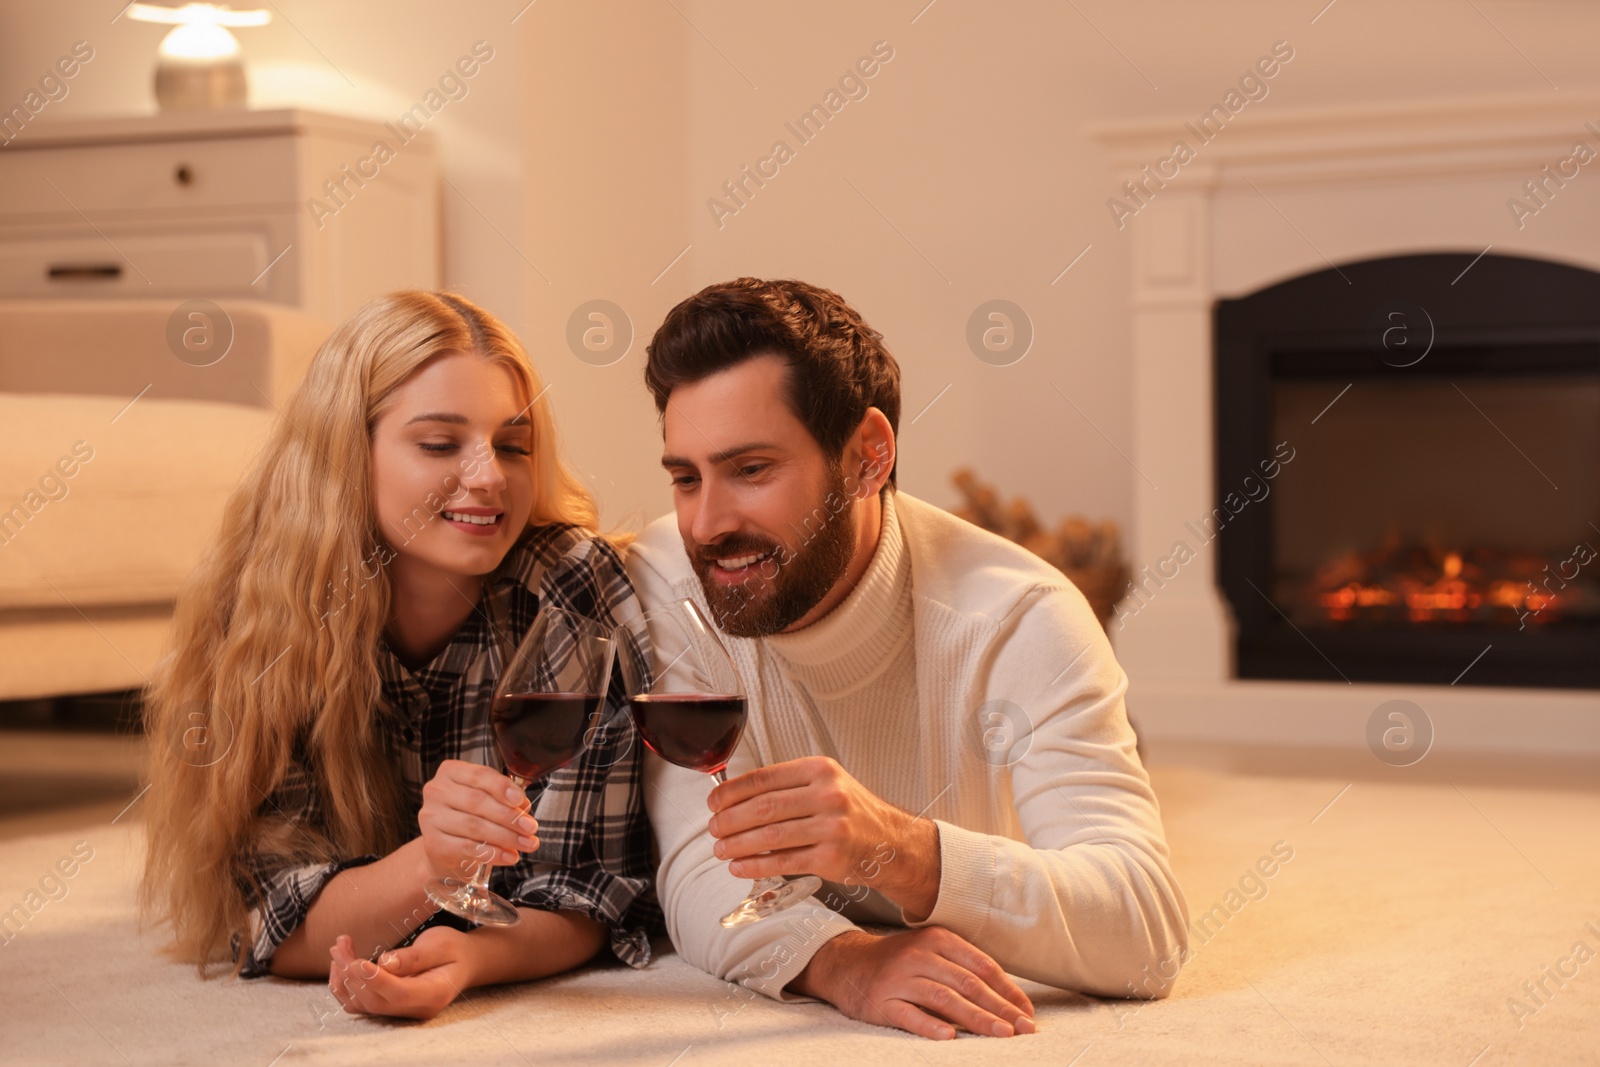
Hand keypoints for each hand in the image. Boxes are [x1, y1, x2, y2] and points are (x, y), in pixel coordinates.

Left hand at [327, 929, 474, 1019]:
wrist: (464, 962)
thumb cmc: (455, 950)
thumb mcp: (441, 945)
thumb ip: (415, 956)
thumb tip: (384, 962)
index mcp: (433, 994)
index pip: (399, 994)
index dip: (376, 980)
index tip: (356, 961)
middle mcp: (415, 1009)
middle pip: (376, 1000)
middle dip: (352, 973)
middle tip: (340, 945)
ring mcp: (401, 1011)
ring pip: (363, 1004)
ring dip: (344, 978)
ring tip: (338, 949)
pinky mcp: (390, 1006)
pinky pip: (361, 1004)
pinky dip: (345, 987)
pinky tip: (341, 965)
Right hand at [417, 758, 538, 881]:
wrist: (446, 849)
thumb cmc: (471, 816)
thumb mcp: (487, 800)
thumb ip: (504, 798)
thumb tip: (523, 808)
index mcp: (451, 772)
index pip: (479, 775)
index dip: (502, 788)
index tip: (521, 801)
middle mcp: (436, 791)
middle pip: (477, 801)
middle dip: (509, 816)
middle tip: (531, 828)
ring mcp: (431, 817)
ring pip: (474, 826)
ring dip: (506, 837)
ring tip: (527, 844)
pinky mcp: (433, 843)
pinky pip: (468, 848)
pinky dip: (493, 853)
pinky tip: (510, 857)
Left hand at [707, 756, 939, 917]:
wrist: (891, 843)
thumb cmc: (851, 813)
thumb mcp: (826, 784)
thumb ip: (788, 786)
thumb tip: (734, 796)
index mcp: (820, 770)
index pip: (765, 778)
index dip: (732, 791)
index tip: (713, 802)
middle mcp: (828, 795)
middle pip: (764, 807)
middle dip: (730, 820)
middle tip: (713, 829)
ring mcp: (832, 827)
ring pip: (770, 835)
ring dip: (737, 844)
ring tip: (720, 849)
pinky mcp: (832, 857)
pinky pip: (784, 861)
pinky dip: (756, 865)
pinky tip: (739, 867)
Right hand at [793, 928, 1036, 1040]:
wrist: (846, 963)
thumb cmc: (899, 962)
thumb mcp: (930, 952)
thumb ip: (962, 969)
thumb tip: (1006, 1000)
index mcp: (937, 939)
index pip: (981, 964)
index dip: (1007, 989)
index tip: (1027, 1012)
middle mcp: (919, 955)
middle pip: (967, 982)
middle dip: (999, 1007)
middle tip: (1023, 1029)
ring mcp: (899, 978)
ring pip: (944, 998)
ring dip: (976, 1018)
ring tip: (1001, 1034)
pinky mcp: (881, 1000)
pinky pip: (909, 1014)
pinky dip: (929, 1025)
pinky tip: (949, 1037)